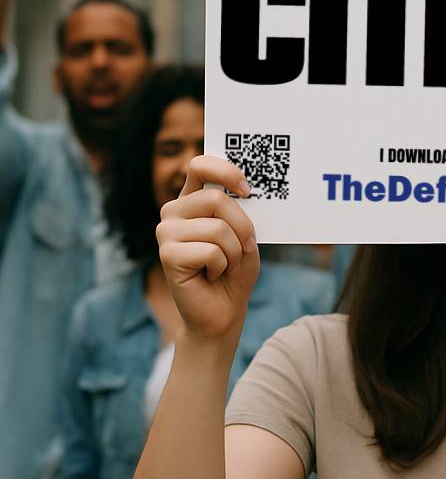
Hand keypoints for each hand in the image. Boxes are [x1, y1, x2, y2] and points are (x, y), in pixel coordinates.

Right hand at [157, 155, 259, 339]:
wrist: (222, 312)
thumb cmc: (235, 272)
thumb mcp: (245, 236)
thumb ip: (241, 212)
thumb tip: (244, 191)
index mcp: (192, 200)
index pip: (200, 166)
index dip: (225, 171)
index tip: (247, 189)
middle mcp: (174, 212)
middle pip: (217, 199)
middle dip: (243, 227)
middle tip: (243, 249)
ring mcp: (166, 233)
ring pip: (218, 228)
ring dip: (234, 252)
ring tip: (224, 266)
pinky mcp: (168, 255)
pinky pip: (211, 251)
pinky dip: (223, 267)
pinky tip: (211, 275)